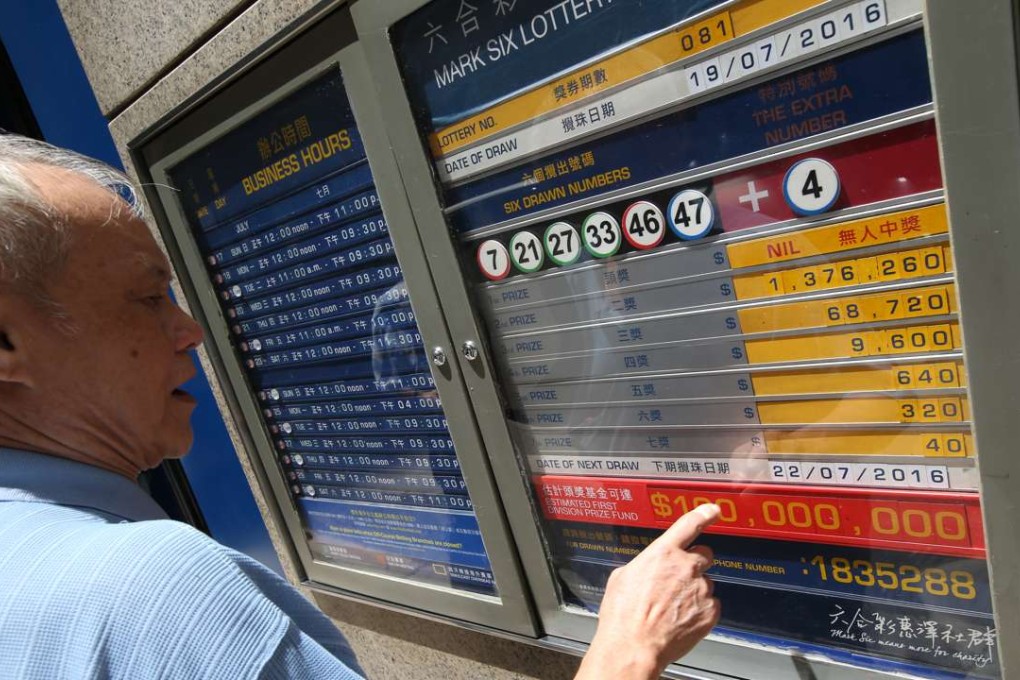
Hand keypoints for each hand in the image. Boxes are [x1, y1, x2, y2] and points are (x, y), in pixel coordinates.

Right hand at [575, 504, 721, 679]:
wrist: (633, 646)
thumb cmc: (622, 615)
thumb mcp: (622, 578)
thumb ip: (643, 566)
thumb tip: (646, 569)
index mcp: (663, 553)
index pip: (690, 524)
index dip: (704, 514)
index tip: (713, 510)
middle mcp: (686, 567)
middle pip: (704, 554)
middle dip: (694, 564)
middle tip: (679, 580)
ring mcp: (700, 589)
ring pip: (706, 583)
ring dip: (694, 591)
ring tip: (673, 608)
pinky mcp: (709, 612)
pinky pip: (710, 606)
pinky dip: (700, 611)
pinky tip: (681, 619)